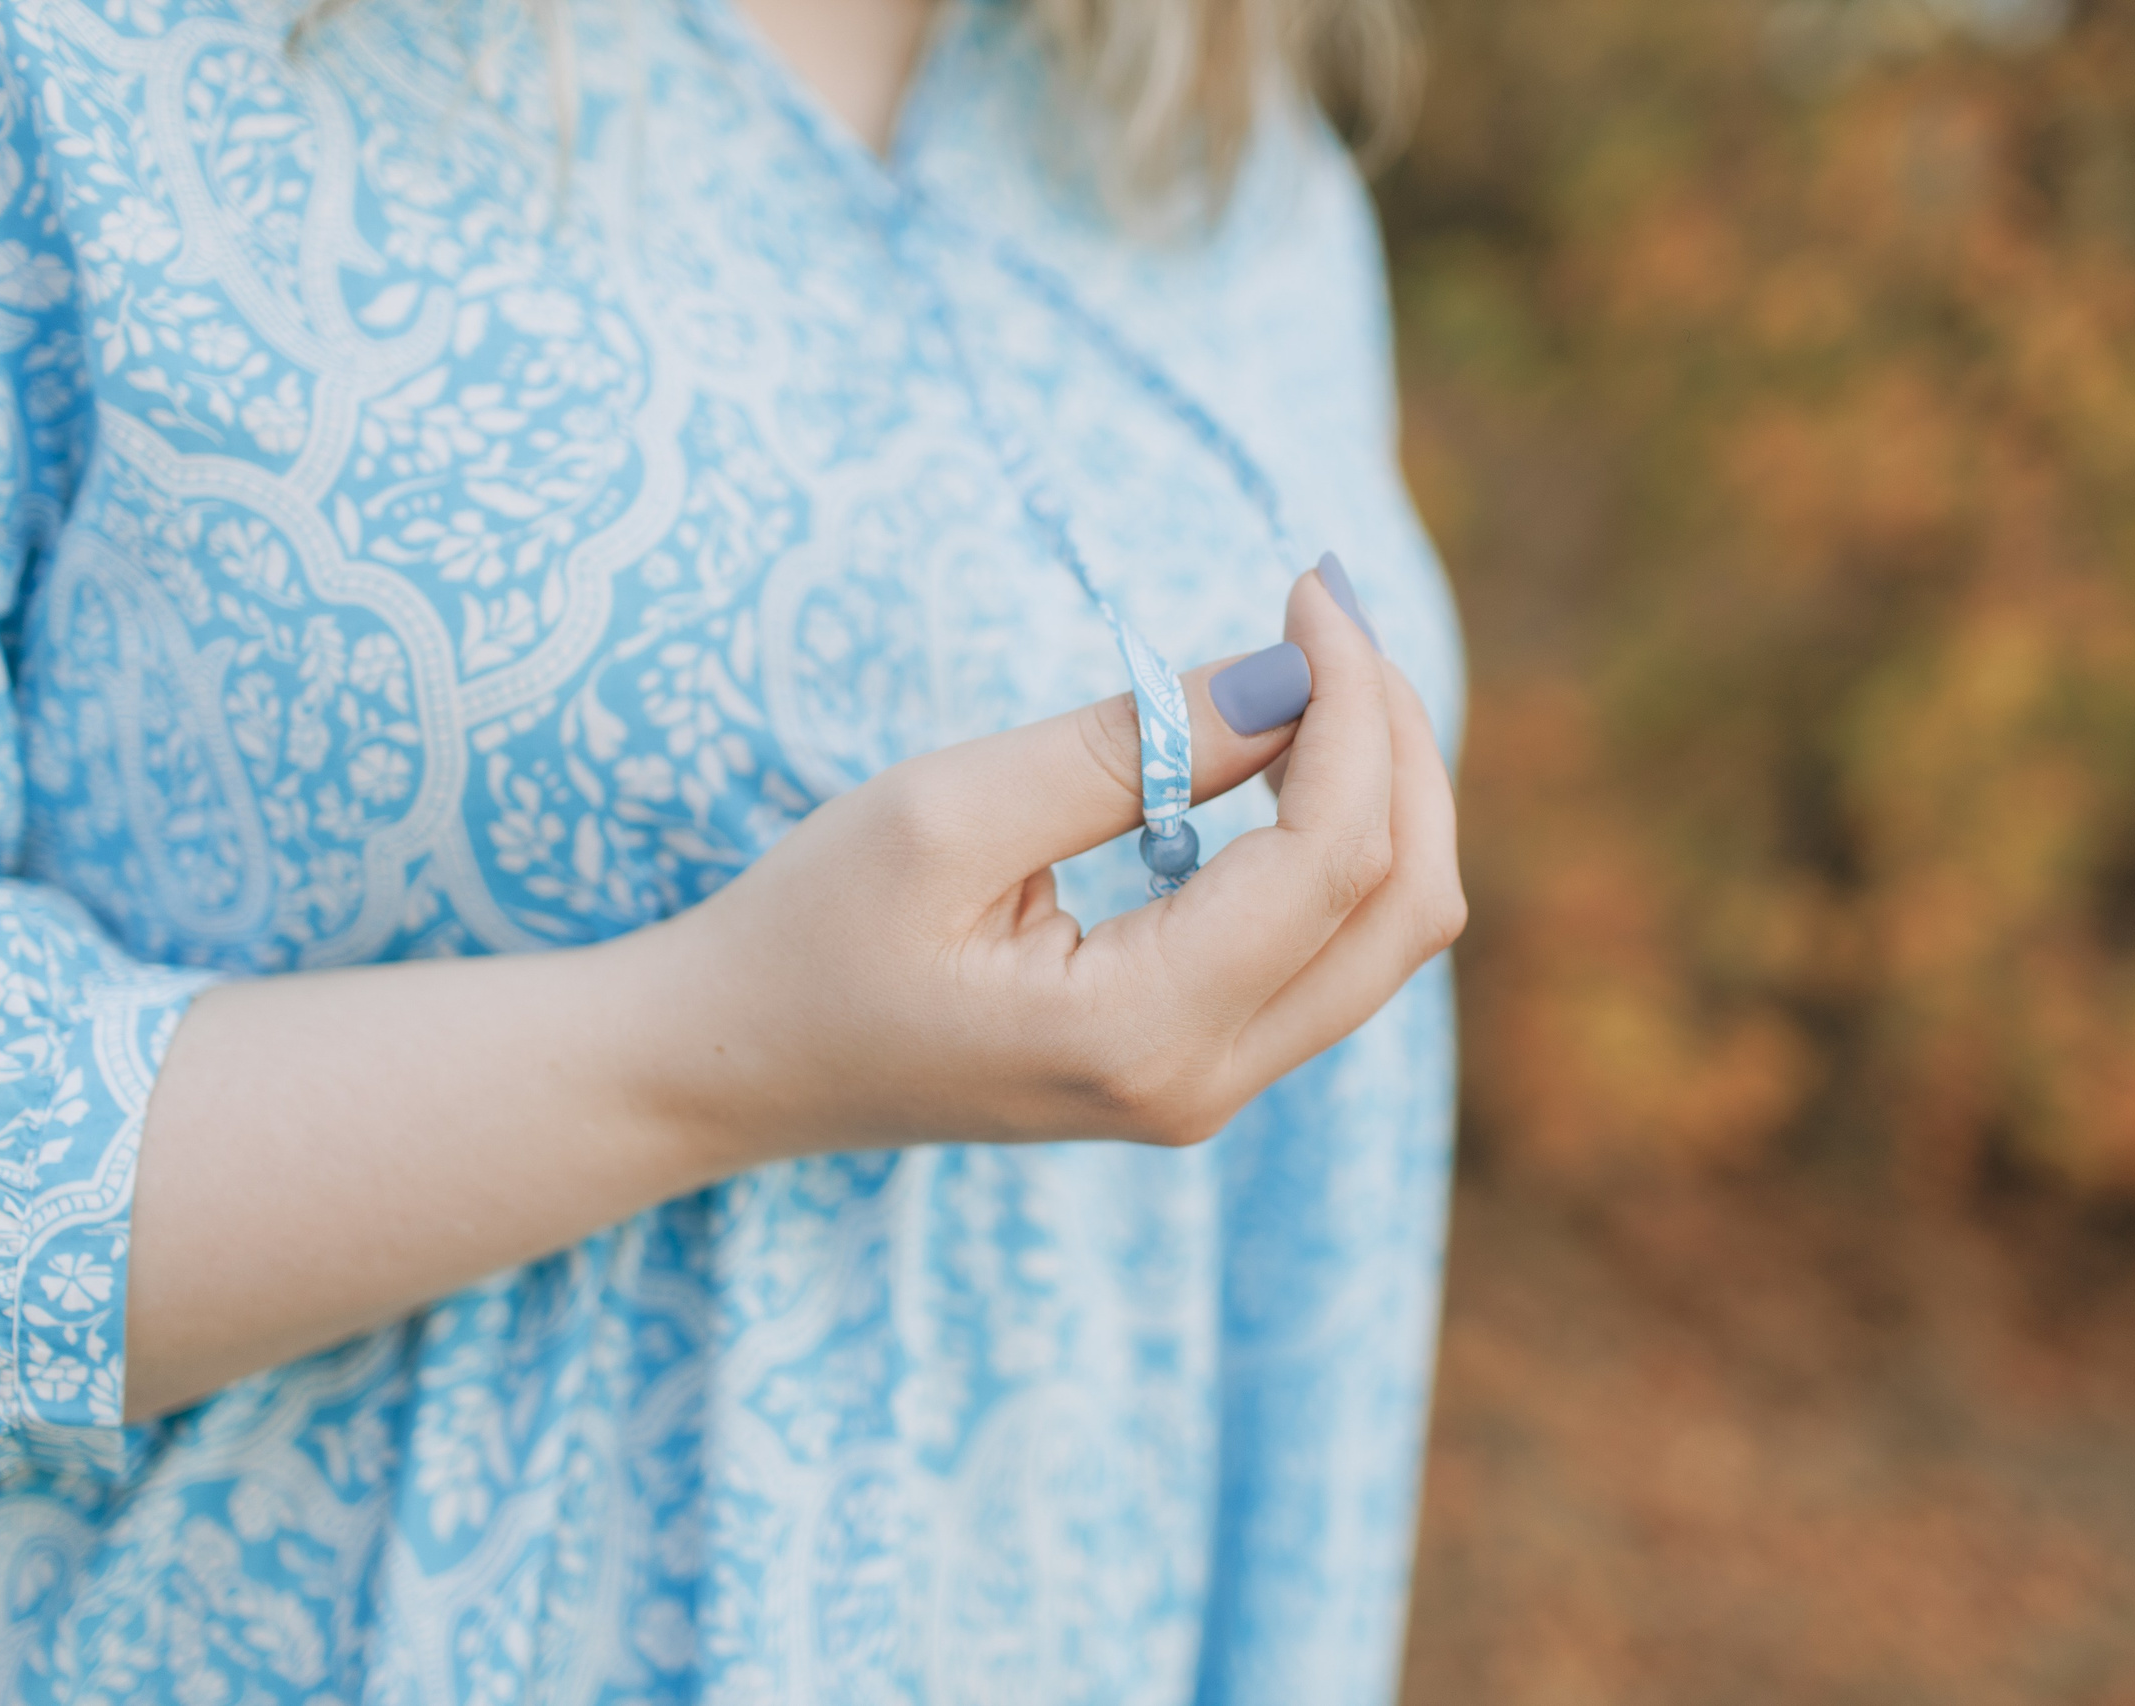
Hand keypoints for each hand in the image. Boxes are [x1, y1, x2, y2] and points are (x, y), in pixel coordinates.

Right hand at [124, 565, 1459, 1414]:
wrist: (730, 1064)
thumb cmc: (808, 931)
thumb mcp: (946, 813)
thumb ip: (1128, 747)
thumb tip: (1291, 674)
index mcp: (1144, 1034)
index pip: (1335, 858)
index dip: (1353, 706)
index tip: (1308, 588)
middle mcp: (1203, 1085)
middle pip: (1404, 905)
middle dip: (1393, 742)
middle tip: (1324, 610)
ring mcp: (1206, 1087)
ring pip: (1386, 934)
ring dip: (1379, 790)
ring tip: (1314, 663)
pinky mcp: (1192, 1063)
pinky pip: (1329, 951)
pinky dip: (1338, 841)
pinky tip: (1282, 754)